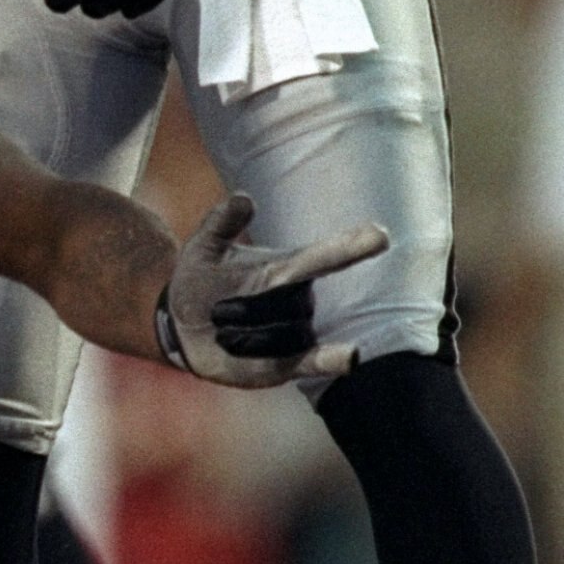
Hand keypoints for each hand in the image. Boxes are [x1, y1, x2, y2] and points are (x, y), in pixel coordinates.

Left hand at [157, 193, 389, 386]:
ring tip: (223, 331)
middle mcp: (299, 300)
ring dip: (244, 335)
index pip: (323, 257)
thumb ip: (221, 223)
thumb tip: (242, 199)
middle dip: (243, 309)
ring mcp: (297, 333)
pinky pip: (313, 362)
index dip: (350, 247)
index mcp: (286, 269)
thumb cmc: (199, 280)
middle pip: (287, 304)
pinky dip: (332, 360)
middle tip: (215, 310)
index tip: (381, 235)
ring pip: (285, 333)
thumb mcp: (203, 247)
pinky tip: (351, 356)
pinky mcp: (288, 364)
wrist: (182, 326)